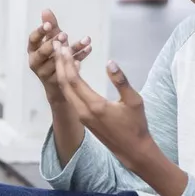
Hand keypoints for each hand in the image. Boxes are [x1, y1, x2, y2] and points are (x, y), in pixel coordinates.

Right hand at [27, 9, 91, 104]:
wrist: (57, 84)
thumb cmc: (51, 57)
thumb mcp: (51, 40)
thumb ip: (50, 27)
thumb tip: (46, 10)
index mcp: (32, 50)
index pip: (33, 39)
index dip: (40, 32)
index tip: (49, 25)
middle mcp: (35, 62)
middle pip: (43, 52)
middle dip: (54, 43)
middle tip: (65, 34)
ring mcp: (45, 73)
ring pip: (59, 61)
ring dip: (73, 49)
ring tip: (86, 40)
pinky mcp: (58, 81)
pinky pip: (70, 68)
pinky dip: (80, 58)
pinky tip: (88, 49)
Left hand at [52, 45, 154, 170]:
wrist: (133, 150)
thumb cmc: (136, 125)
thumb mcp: (134, 101)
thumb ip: (121, 81)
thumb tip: (110, 62)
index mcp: (94, 106)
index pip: (74, 80)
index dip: (67, 62)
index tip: (64, 46)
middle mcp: (83, 112)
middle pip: (64, 84)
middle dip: (60, 63)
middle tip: (58, 44)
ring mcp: (82, 116)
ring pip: (66, 91)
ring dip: (62, 72)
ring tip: (62, 54)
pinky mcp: (84, 119)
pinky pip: (71, 97)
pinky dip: (69, 82)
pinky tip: (73, 71)